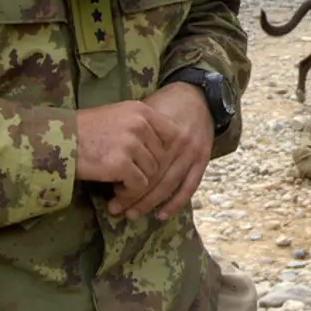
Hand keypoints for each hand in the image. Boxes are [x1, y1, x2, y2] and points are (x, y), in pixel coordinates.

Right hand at [75, 100, 180, 198]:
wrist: (56, 140)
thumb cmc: (85, 129)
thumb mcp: (117, 115)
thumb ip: (141, 126)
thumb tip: (164, 147)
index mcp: (141, 111)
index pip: (171, 133)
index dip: (165, 150)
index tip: (151, 160)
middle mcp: (139, 124)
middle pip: (161, 156)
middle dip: (147, 170)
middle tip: (130, 176)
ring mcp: (130, 144)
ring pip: (151, 172)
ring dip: (138, 182)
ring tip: (120, 183)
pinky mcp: (120, 164)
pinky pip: (138, 185)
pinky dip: (129, 192)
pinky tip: (116, 190)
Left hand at [109, 82, 214, 221]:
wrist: (198, 95)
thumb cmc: (165, 104)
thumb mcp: (146, 110)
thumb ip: (133, 132)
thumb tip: (107, 154)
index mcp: (160, 131)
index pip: (140, 163)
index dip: (124, 180)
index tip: (108, 192)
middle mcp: (178, 143)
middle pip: (153, 176)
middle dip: (133, 196)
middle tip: (115, 209)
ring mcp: (192, 153)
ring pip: (169, 185)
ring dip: (150, 203)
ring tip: (132, 214)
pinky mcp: (203, 159)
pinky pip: (190, 186)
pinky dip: (177, 202)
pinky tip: (162, 214)